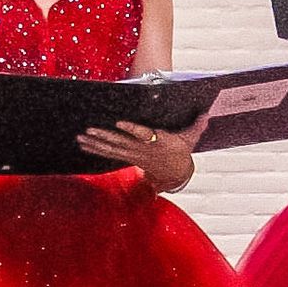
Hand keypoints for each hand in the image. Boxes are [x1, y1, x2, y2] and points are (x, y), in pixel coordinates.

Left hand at [77, 117, 204, 192]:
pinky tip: (83, 145)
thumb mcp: (190, 139)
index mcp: (157, 142)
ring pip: (112, 149)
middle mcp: (143, 150)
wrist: (176, 173)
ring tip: (80, 138)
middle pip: (121, 142)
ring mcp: (133, 155)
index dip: (131, 129)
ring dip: (95, 144)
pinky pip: (109, 154)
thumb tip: (207, 113)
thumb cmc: (181, 151)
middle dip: (104, 136)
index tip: (119, 123)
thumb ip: (197, 125)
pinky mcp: (128, 158)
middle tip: (88, 130)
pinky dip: (95, 149)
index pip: (143, 134)